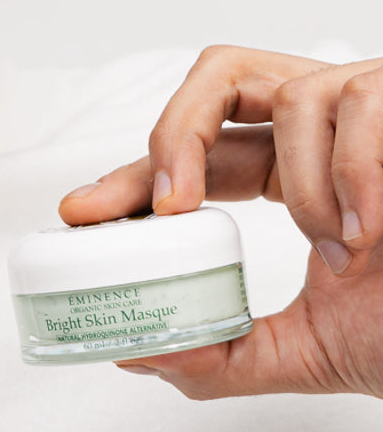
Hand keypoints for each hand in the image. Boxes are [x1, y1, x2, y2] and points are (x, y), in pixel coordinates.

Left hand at [58, 45, 382, 397]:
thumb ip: (227, 356)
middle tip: (164, 208)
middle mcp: (327, 123)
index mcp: (297, 169)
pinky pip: (357, 103)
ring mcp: (376, 99)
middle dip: (173, 134)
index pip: (197, 152)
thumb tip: (137, 354)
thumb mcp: (314, 351)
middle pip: (218, 75)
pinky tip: (377, 231)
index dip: (133, 174)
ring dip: (305, 186)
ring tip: (346, 249)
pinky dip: (354, 175)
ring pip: (290, 96)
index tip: (78, 215)